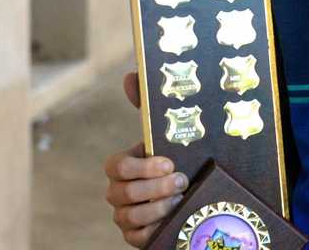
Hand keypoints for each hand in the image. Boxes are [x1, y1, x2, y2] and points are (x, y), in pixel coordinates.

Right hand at [104, 72, 187, 245]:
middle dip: (154, 188)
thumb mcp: (168, 134)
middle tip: (181, 181)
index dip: (140, 166)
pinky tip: (175, 218)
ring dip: (158, 207)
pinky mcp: (135, 237)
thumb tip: (131, 75)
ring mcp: (125, 216)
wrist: (193, 192)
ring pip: (129, 217)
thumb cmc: (176, 159)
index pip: (116, 166)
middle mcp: (118, 192)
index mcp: (123, 166)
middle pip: (123, 193)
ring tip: (181, 199)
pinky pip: (137, 238)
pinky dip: (155, 228)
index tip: (169, 162)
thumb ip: (148, 106)